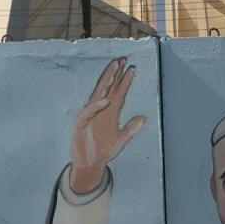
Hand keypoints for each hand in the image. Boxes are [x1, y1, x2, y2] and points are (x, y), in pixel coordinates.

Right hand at [69, 57, 145, 194]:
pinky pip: (89, 112)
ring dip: (105, 82)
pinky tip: (106, 100)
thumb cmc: (104, 150)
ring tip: (113, 69)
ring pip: (97, 94)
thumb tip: (143, 117)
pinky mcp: (81, 123)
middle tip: (122, 59)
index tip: (133, 68)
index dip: (125, 80)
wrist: (89, 163)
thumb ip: (131, 129)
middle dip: (115, 73)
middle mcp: (100, 109)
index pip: (119, 92)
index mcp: (110, 112)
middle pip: (108, 87)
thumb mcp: (121, 140)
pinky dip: (97, 106)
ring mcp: (89, 114)